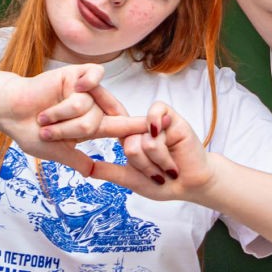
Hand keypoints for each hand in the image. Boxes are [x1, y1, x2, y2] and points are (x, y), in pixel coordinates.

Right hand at [0, 66, 137, 174]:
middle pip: (97, 121)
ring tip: (44, 115)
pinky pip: (94, 76)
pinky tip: (72, 88)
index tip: (154, 131)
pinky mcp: (77, 73)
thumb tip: (92, 173)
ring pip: (86, 104)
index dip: (135, 129)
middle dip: (69, 130)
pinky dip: (83, 85)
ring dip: (61, 114)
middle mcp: (93, 106)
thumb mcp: (55, 151)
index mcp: (93, 125)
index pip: (120, 128)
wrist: (9, 111)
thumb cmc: (29, 131)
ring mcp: (86, 89)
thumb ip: (76, 160)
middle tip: (48, 131)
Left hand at [85, 101, 215, 201]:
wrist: (191, 185)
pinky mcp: (170, 118)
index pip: (110, 120)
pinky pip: (155, 119)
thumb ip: (110, 172)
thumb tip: (86, 169)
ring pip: (142, 141)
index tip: (80, 86)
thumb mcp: (132, 179)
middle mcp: (140, 128)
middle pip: (128, 144)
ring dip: (157, 162)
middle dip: (145, 167)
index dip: (97, 102)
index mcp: (128, 139)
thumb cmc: (164, 184)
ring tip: (168, 168)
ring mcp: (155, 123)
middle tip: (158, 175)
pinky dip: (161, 139)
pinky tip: (169, 144)